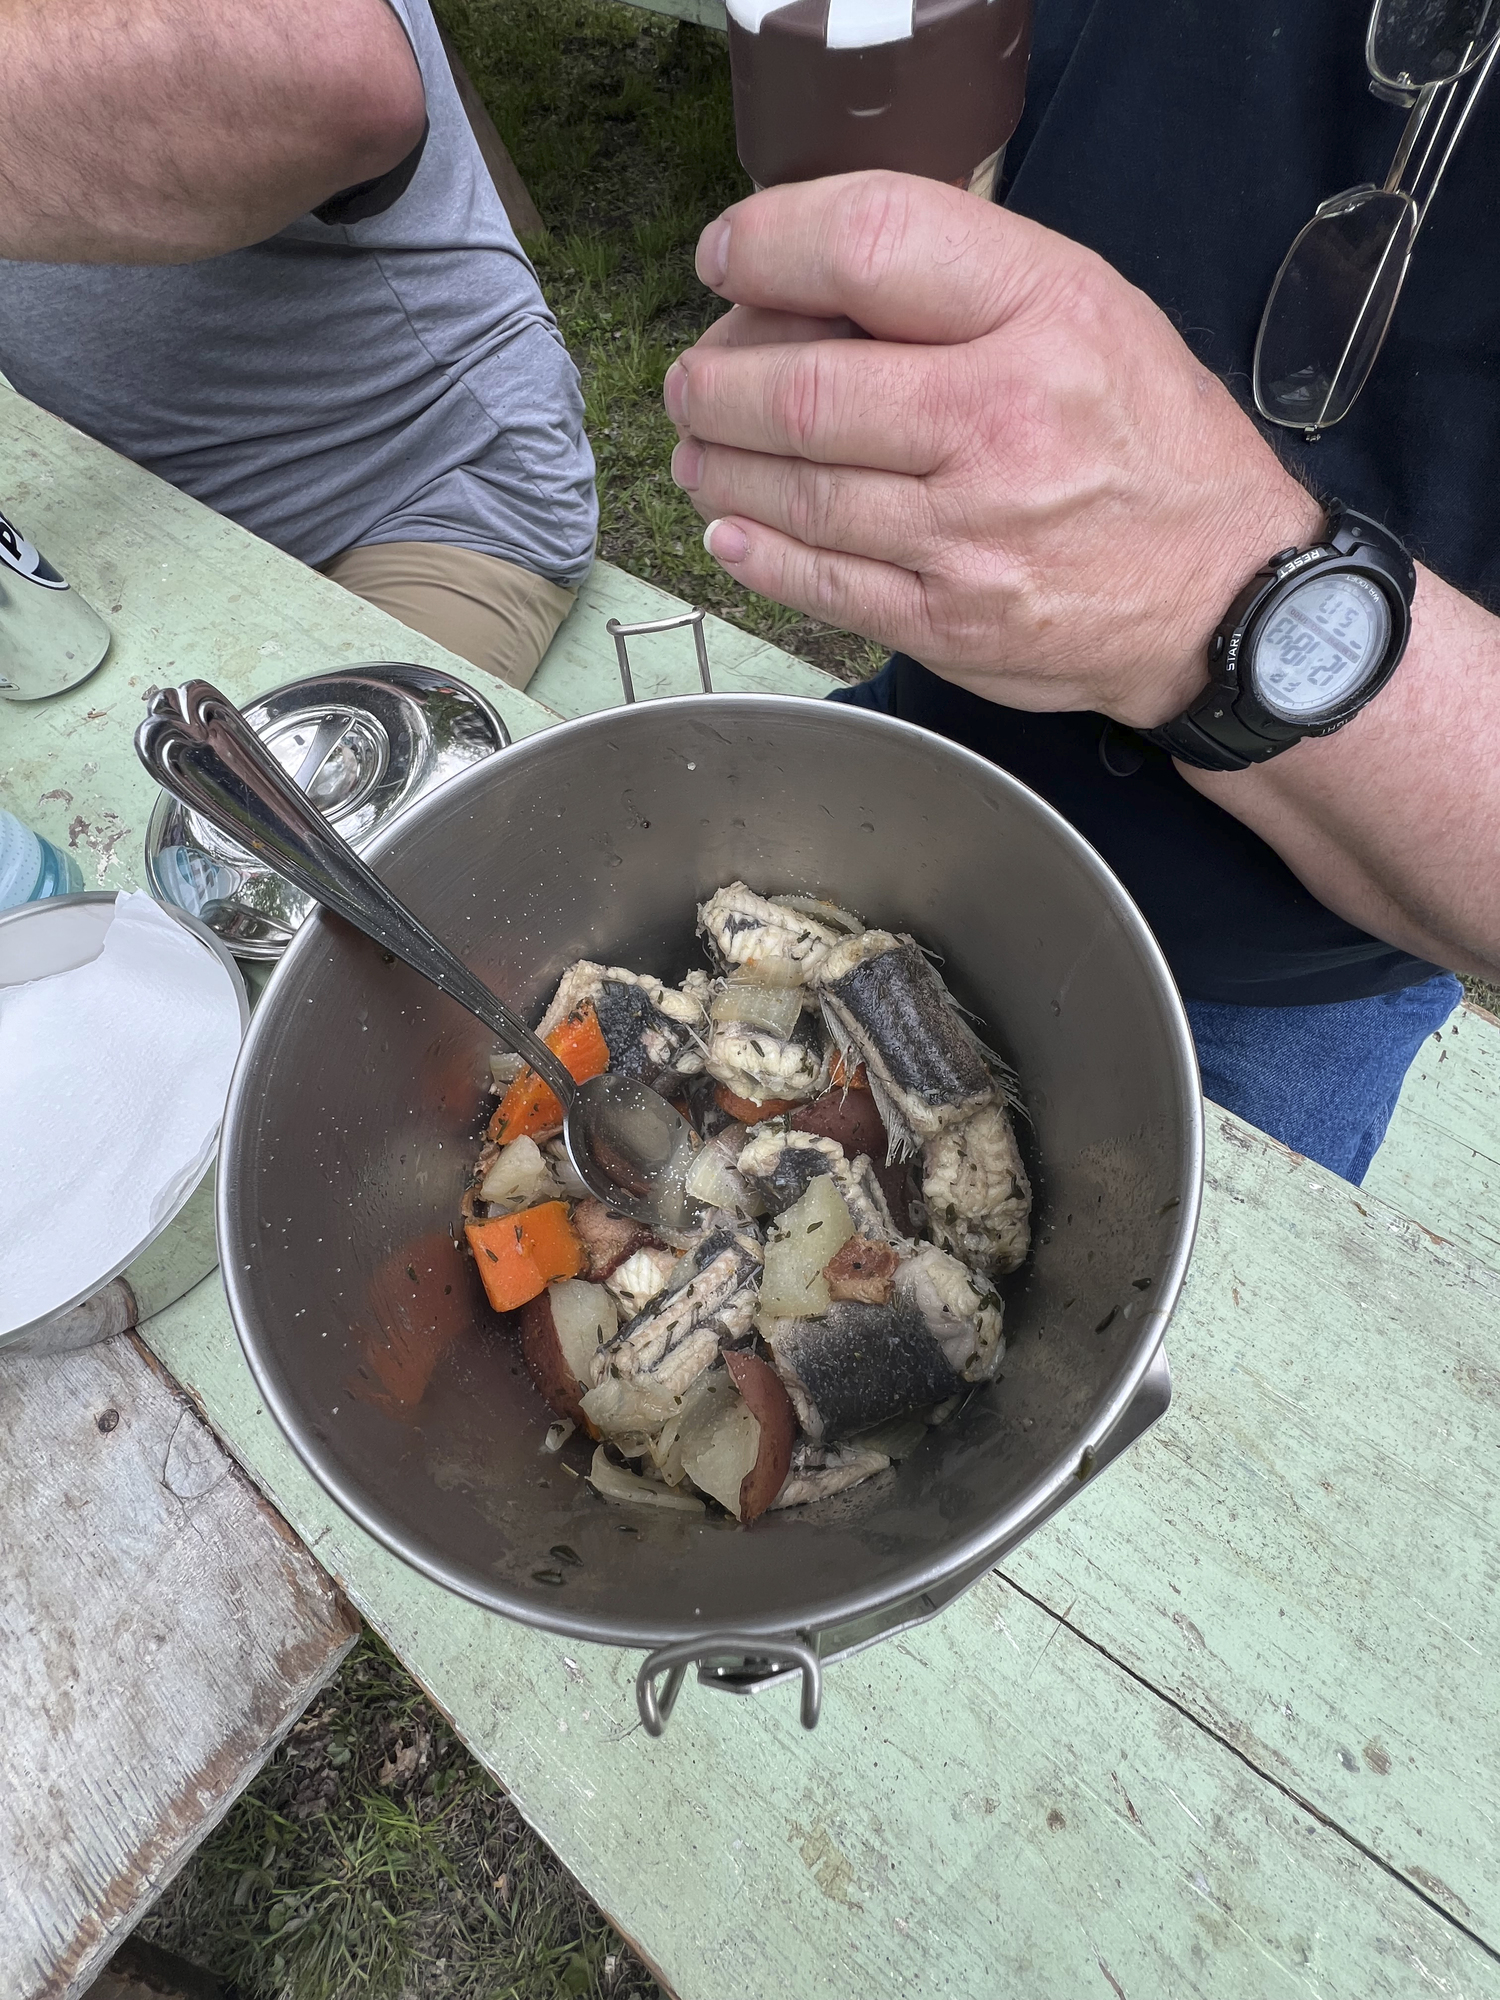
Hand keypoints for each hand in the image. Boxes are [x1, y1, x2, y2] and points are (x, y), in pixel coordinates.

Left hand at [665, 173, 1322, 728]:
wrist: (1223, 595)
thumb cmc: (1148, 441)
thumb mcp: (1087, 310)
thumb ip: (959, 283)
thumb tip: (806, 281)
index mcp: (1043, 315)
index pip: (869, 246)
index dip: (768, 246)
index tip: (727, 259)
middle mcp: (1004, 421)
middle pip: (803, 390)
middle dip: (715, 382)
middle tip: (694, 381)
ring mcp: (972, 534)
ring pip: (796, 494)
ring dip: (720, 468)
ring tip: (700, 449)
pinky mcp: (951, 622)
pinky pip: (821, 584)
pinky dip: (755, 554)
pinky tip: (729, 530)